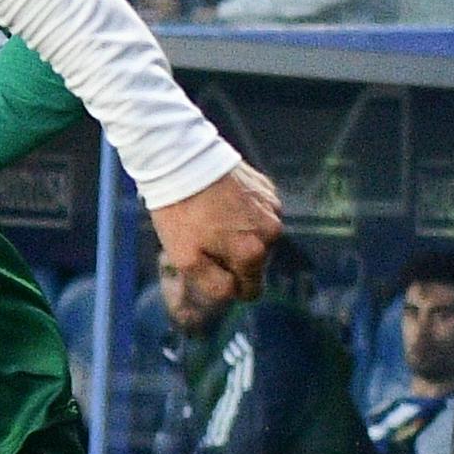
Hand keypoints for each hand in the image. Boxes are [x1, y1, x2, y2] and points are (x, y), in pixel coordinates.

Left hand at [149, 163, 282, 306]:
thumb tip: (234, 293)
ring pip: (258, 237)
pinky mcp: (267, 189)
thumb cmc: (180, 213)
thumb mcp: (185, 259)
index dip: (231, 285)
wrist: (182, 161)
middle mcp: (271, 231)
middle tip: (206, 237)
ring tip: (212, 217)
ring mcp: (272, 207)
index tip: (211, 268)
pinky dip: (242, 213)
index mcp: (253, 252)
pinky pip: (258, 214)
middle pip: (255, 262)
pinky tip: (221, 202)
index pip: (253, 290)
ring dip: (239, 234)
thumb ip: (214, 285)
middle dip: (233, 257)